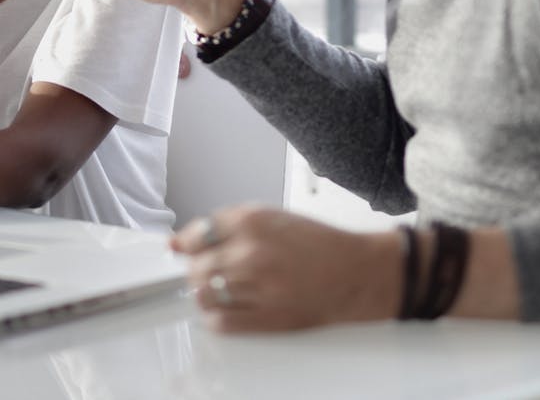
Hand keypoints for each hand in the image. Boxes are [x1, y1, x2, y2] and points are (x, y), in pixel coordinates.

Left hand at [172, 206, 397, 331]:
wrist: (355, 273)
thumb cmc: (319, 245)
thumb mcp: (273, 218)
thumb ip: (228, 225)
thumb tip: (183, 241)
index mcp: (253, 221)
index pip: (197, 234)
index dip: (188, 244)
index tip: (185, 249)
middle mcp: (252, 252)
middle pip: (196, 267)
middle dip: (197, 270)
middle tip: (208, 270)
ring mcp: (258, 287)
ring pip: (204, 295)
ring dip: (205, 293)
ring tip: (220, 289)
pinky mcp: (267, 317)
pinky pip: (221, 321)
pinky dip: (215, 317)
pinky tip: (226, 309)